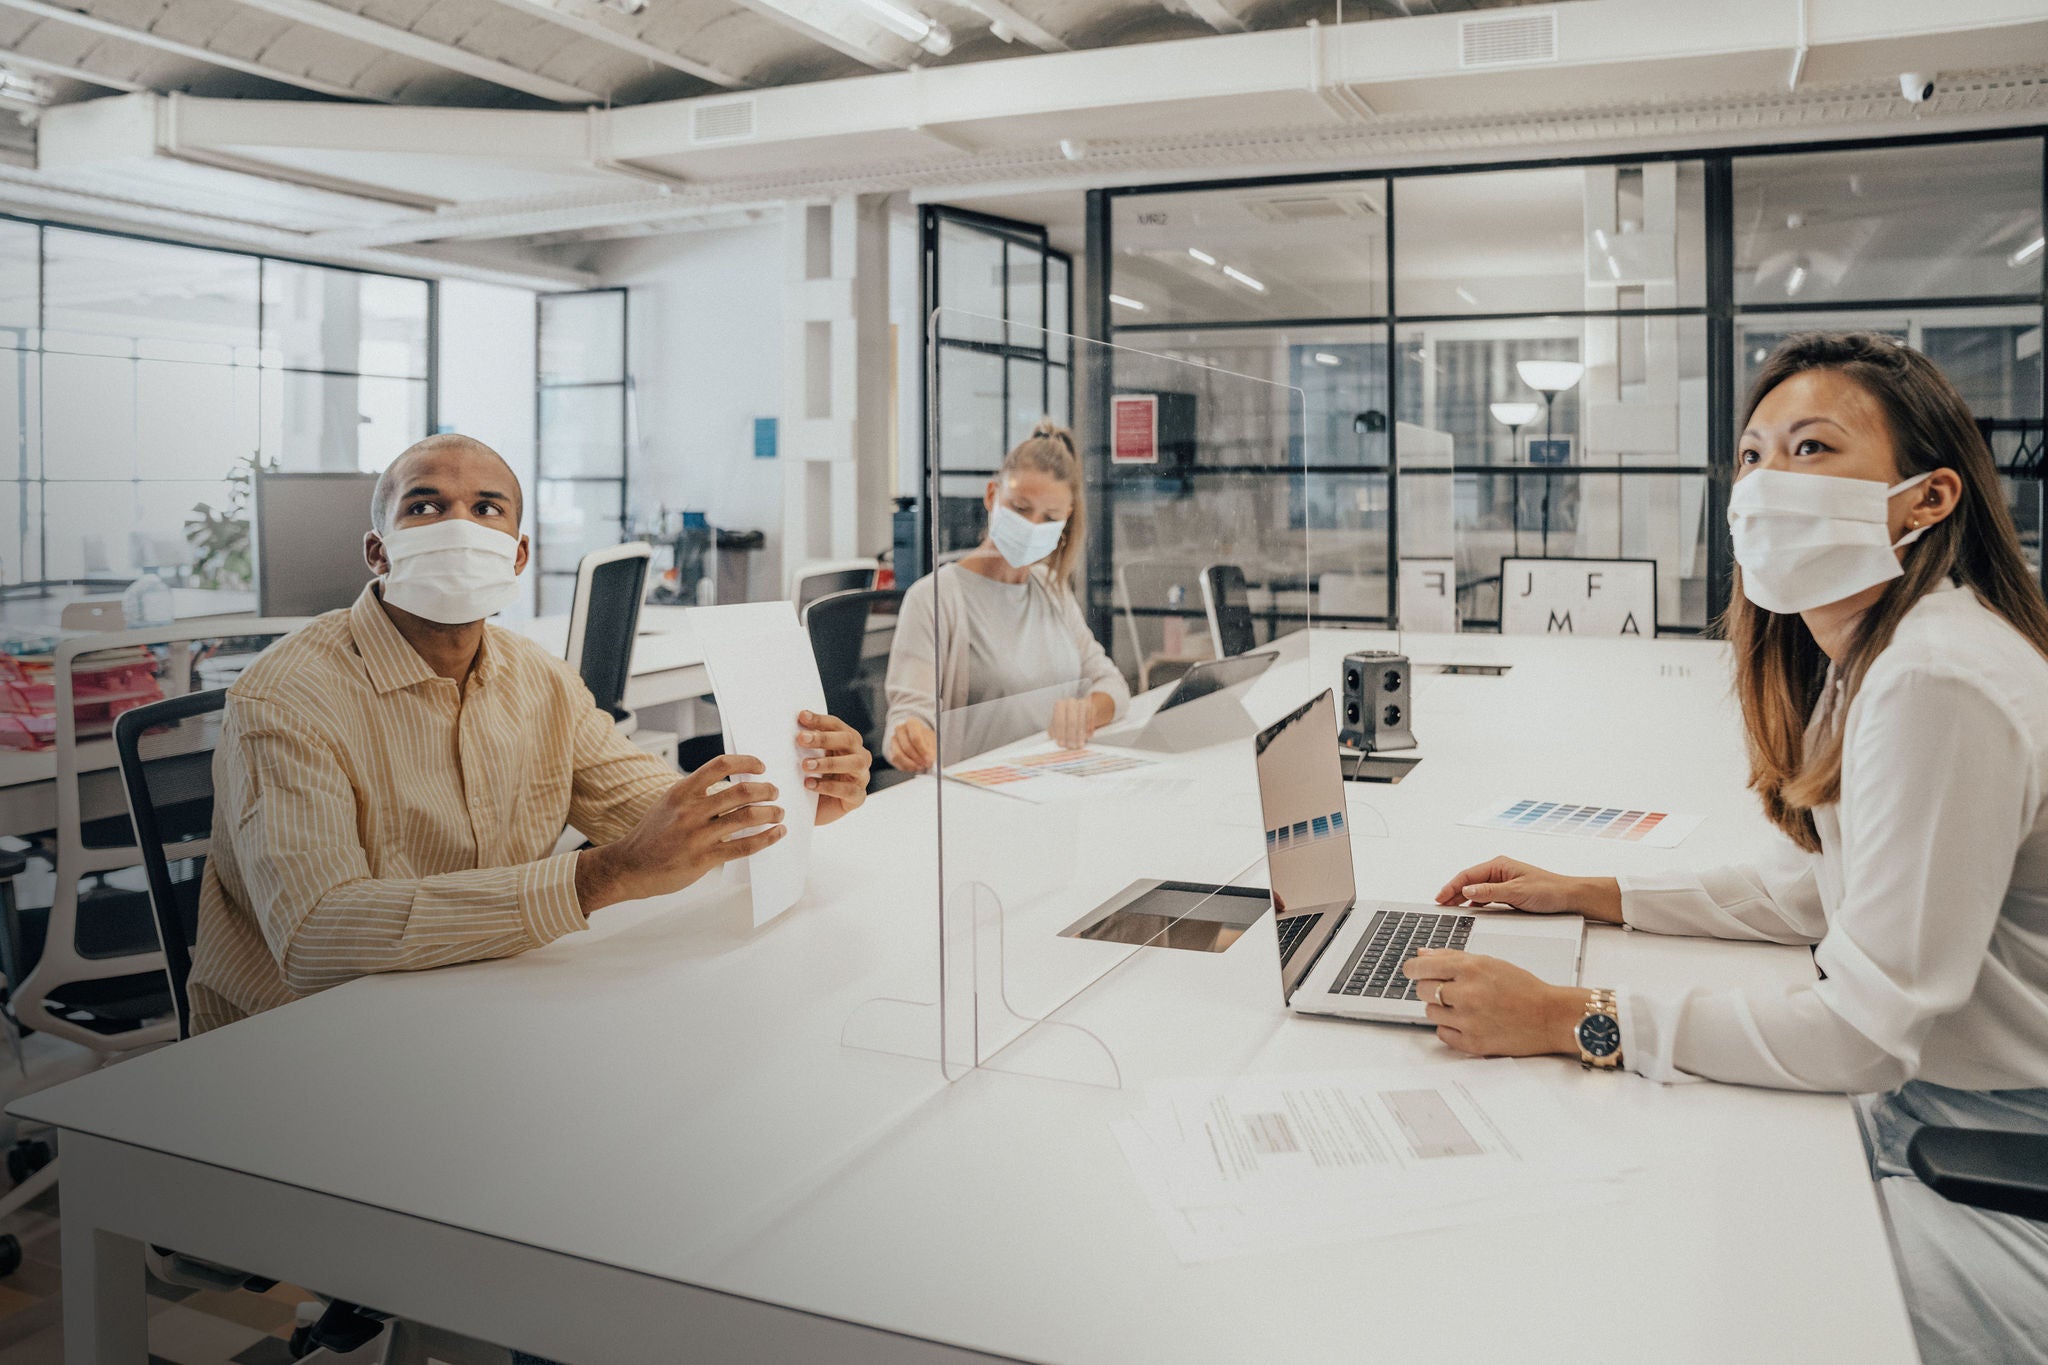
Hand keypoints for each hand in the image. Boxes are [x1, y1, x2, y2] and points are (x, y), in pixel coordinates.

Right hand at [576, 754, 781, 912]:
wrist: (629, 867)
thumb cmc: (651, 835)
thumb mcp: (668, 804)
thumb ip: (695, 795)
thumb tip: (731, 788)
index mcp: (682, 792)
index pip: (719, 765)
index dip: (745, 762)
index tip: (760, 767)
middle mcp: (691, 810)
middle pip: (741, 791)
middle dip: (766, 790)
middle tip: (774, 792)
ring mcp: (698, 835)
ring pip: (747, 817)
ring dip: (771, 813)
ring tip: (778, 813)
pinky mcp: (704, 858)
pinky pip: (744, 846)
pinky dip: (767, 838)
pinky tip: (776, 834)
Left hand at [799, 710, 870, 826]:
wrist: (812, 811)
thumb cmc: (811, 778)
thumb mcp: (808, 758)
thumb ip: (805, 743)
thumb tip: (789, 724)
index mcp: (848, 741)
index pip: (837, 725)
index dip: (820, 720)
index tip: (801, 717)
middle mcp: (859, 755)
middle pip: (848, 740)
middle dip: (824, 738)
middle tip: (801, 739)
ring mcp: (861, 777)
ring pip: (854, 763)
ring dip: (829, 762)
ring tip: (805, 765)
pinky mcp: (858, 797)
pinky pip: (848, 790)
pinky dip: (828, 786)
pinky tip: (809, 784)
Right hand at [887, 717, 935, 772]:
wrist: (916, 738)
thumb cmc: (925, 738)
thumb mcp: (933, 741)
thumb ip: (933, 752)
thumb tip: (936, 764)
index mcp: (912, 723)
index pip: (916, 738)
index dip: (923, 751)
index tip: (929, 761)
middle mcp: (900, 730)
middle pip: (907, 747)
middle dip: (917, 759)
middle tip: (926, 765)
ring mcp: (893, 740)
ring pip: (898, 755)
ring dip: (910, 764)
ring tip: (920, 767)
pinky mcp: (890, 751)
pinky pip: (895, 761)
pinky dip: (905, 767)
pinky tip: (914, 767)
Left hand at [1048, 696, 1098, 749]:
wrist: (1079, 709)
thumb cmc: (1065, 718)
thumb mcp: (1057, 723)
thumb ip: (1054, 730)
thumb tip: (1053, 739)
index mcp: (1059, 705)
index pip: (1059, 720)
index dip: (1060, 734)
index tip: (1061, 744)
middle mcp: (1070, 702)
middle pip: (1071, 721)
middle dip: (1071, 736)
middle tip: (1071, 746)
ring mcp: (1082, 703)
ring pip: (1082, 722)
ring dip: (1080, 735)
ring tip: (1079, 744)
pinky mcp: (1091, 707)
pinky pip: (1090, 720)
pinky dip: (1089, 729)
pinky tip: (1087, 737)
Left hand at [1402, 950, 1586, 1057]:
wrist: (1550, 1017)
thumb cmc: (1523, 988)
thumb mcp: (1489, 962)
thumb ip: (1452, 957)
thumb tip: (1423, 954)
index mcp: (1471, 968)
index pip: (1421, 967)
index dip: (1412, 969)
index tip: (1412, 971)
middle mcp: (1467, 993)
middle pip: (1422, 991)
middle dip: (1430, 988)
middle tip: (1449, 989)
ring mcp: (1469, 1020)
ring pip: (1430, 1013)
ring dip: (1441, 1009)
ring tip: (1464, 1006)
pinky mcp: (1473, 1043)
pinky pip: (1442, 1034)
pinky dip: (1450, 1028)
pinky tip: (1468, 1021)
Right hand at [1434, 855, 1622, 922]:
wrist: (1569, 897)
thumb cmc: (1548, 890)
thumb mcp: (1516, 892)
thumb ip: (1489, 892)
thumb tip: (1467, 891)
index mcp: (1499, 865)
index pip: (1467, 876)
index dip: (1451, 887)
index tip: (1440, 898)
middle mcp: (1499, 870)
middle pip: (1469, 881)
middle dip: (1453, 892)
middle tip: (1440, 905)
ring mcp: (1503, 881)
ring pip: (1476, 889)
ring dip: (1462, 897)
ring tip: (1449, 908)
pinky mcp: (1508, 891)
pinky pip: (1485, 895)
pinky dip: (1475, 902)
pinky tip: (1469, 909)